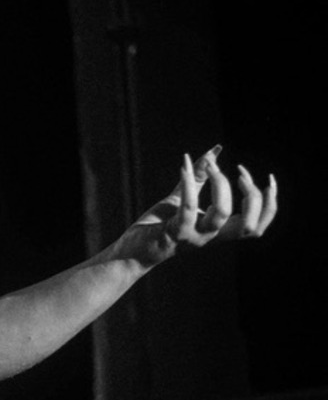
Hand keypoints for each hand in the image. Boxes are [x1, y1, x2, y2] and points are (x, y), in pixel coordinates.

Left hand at [113, 146, 277, 269]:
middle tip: (239, 171)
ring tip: (211, 164)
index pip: (257, 226)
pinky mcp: (173, 234)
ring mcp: (193, 237)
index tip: (268, 178)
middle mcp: (210, 238)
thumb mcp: (182, 197)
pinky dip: (189, 183)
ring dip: (221, 184)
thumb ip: (200, 176)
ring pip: (221, 215)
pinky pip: (188, 209)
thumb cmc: (156, 225)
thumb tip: (216, 149)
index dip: (270, 204)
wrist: (129, 251)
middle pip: (248, 226)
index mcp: (218, 231)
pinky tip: (184, 162)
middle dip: (252, 196)